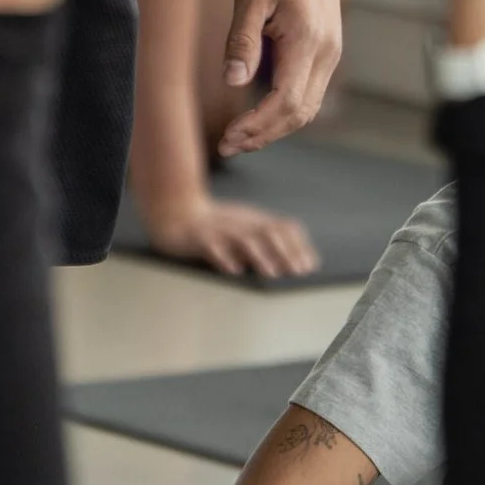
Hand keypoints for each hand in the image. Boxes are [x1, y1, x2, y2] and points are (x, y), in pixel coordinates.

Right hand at [142, 184, 319, 280]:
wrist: (174, 212)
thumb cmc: (216, 228)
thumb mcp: (245, 229)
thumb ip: (268, 243)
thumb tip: (300, 264)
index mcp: (254, 220)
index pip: (283, 227)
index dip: (298, 245)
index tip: (310, 267)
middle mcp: (240, 222)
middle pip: (267, 232)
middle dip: (284, 252)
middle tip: (296, 272)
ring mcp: (219, 229)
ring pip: (242, 239)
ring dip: (259, 255)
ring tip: (271, 272)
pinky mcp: (198, 238)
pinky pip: (211, 246)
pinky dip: (224, 258)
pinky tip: (233, 270)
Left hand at [217, 0, 343, 153]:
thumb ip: (242, 40)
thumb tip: (233, 82)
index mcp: (306, 41)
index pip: (285, 102)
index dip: (256, 126)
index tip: (227, 137)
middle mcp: (326, 54)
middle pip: (299, 114)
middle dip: (264, 136)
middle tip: (227, 145)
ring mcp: (330, 54)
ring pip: (307, 108)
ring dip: (275, 127)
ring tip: (241, 136)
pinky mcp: (327, 52)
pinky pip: (309, 93)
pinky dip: (285, 111)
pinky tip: (260, 113)